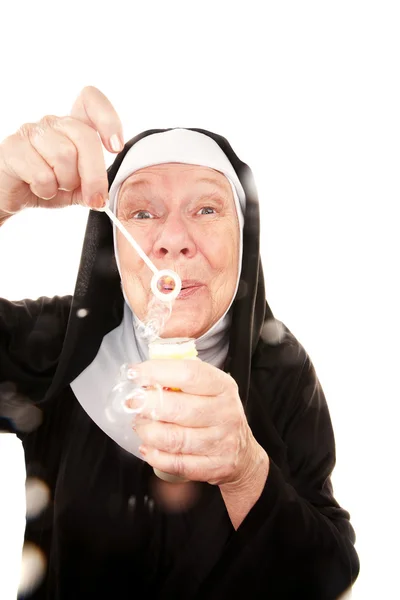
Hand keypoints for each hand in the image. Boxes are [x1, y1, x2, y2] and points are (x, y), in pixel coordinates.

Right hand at [0, 86, 123, 217]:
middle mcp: (52, 123)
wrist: (9, 196)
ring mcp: (30, 132)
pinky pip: (42, 173)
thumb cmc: (43, 186)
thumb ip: (93, 186)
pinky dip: (46, 190)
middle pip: (85, 138)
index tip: (115, 147)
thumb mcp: (76, 189)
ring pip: (64, 155)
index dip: (108, 119)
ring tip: (54, 187)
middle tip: (93, 198)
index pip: (90, 100)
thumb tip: (103, 194)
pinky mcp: (13, 147)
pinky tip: (38, 189)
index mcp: (71, 127)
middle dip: (94, 175)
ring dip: (64, 182)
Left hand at [128, 359, 266, 487]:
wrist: (242, 452)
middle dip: (146, 404)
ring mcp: (221, 441)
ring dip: (148, 431)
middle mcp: (225, 413)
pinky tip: (147, 448)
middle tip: (133, 403)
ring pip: (174, 438)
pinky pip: (177, 463)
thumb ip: (182, 378)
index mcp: (223, 386)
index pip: (189, 374)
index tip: (137, 373)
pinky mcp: (214, 466)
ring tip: (140, 425)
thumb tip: (144, 372)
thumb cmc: (217, 413)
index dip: (158, 372)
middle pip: (177, 408)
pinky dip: (156, 456)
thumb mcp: (210, 388)